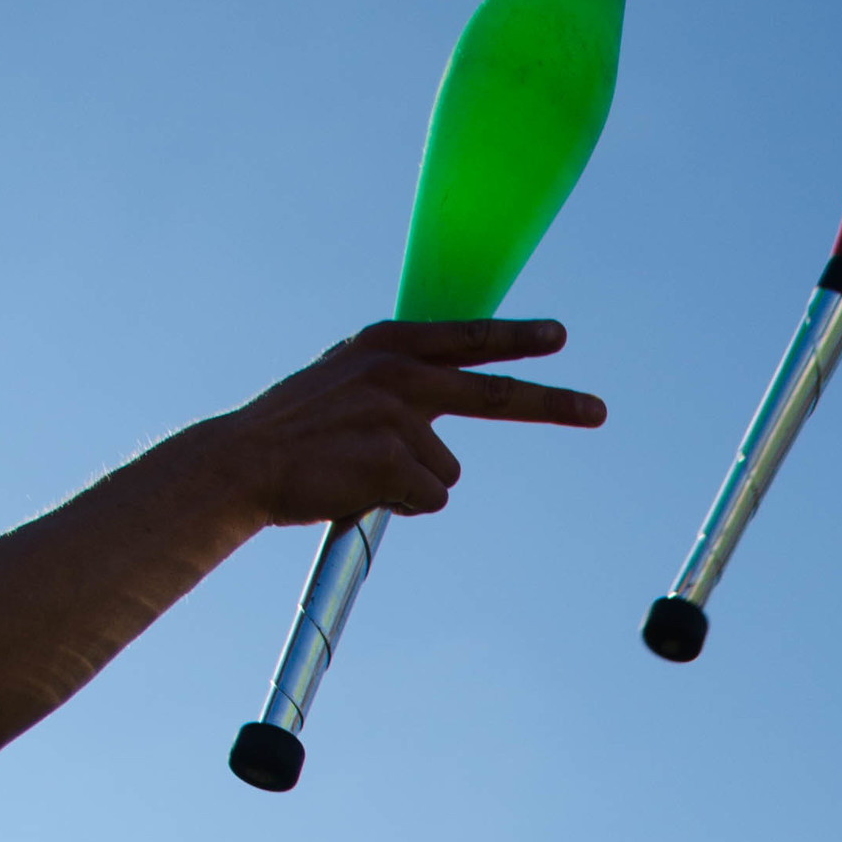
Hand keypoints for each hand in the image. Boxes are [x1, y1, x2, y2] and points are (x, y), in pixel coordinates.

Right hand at [210, 320, 605, 529]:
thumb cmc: (294, 432)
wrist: (242, 462)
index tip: (559, 336)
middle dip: (555, 404)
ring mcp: (399, 414)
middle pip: (496, 395)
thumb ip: (395, 381)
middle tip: (600, 411)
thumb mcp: (344, 380)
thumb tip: (446, 398)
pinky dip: (400, 505)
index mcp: (386, 344)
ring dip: (414, 485)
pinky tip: (357, 489)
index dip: (515, 338)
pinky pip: (429, 498)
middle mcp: (399, 371)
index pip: (466, 339)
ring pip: (449, 472)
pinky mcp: (395, 459)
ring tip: (359, 473)